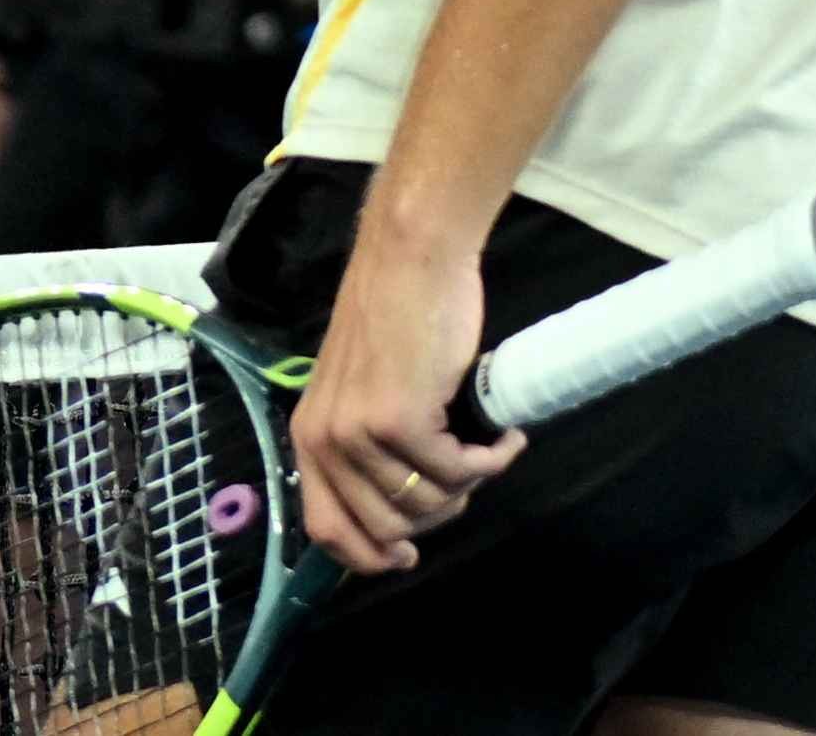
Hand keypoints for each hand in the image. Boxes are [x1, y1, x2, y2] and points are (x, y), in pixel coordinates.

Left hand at [286, 227, 520, 575]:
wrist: (413, 257)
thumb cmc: (395, 316)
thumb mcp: (358, 389)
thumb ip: (363, 444)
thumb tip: (398, 512)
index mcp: (310, 436)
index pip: (327, 530)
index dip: (369, 557)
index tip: (408, 557)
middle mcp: (327, 441)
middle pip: (387, 529)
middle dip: (438, 514)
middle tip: (466, 476)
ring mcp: (361, 433)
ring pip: (428, 504)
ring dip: (468, 484)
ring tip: (485, 447)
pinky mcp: (402, 420)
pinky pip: (458, 471)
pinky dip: (491, 460)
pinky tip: (505, 436)